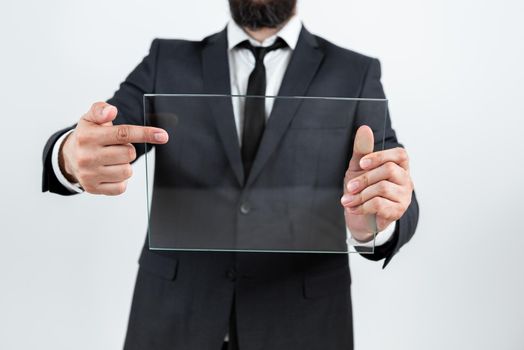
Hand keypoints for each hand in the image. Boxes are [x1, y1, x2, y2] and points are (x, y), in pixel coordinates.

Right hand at [60, 102, 168, 194]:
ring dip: (125, 165)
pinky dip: (121, 180)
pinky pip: (121, 187)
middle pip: (128, 153)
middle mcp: (87, 156)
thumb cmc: (86, 136)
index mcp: (88, 136)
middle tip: (115, 147)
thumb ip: (101, 110)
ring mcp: (90, 174)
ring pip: (127, 171)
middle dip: (128, 149)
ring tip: (112, 160)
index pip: (123, 134)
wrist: (68, 157)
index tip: (163, 136)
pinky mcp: (93, 188)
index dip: (145, 134)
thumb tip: (112, 110)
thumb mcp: (90, 118)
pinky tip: (110, 172)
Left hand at [341, 125, 412, 241]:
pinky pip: (380, 204)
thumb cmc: (362, 189)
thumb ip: (362, 150)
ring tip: (348, 201)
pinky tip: (354, 209)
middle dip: (364, 178)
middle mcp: (405, 180)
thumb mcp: (358, 167)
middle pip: (388, 170)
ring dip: (360, 195)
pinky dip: (362, 206)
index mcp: (399, 166)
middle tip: (349, 187)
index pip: (400, 154)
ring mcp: (404, 196)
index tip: (362, 163)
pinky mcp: (398, 211)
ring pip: (382, 187)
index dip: (381, 156)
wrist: (360, 217)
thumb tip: (364, 128)